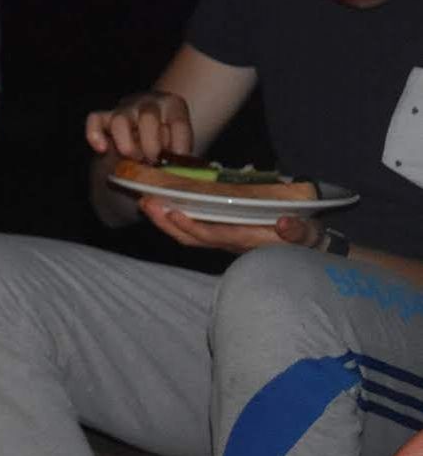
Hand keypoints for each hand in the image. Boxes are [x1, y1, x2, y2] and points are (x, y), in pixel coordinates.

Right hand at [86, 91, 193, 161]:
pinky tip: (102, 150)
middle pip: (148, 118)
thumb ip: (179, 153)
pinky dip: (95, 135)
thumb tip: (176, 168)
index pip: (178, 123)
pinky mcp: (104, 116)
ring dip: (127, 145)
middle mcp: (148, 102)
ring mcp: (124, 108)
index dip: (179, 144)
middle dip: (151, 145)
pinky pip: (94, 120)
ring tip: (134, 159)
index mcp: (173, 105)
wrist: (148, 127)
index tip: (178, 159)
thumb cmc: (167, 138)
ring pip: (120, 120)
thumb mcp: (180, 142)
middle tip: (153, 162)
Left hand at [137, 200, 322, 254]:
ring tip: (147, 203)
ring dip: (166, 220)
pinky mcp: (224, 235)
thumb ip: (300, 232)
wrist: (311, 253)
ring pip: (188, 235)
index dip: (190, 226)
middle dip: (165, 222)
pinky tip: (164, 205)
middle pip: (190, 237)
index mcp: (245, 240)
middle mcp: (230, 242)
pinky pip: (194, 230)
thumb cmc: (309, 241)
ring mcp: (224, 240)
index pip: (211, 235)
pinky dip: (177, 219)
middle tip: (145, 202)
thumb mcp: (310, 236)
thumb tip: (285, 224)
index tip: (172, 211)